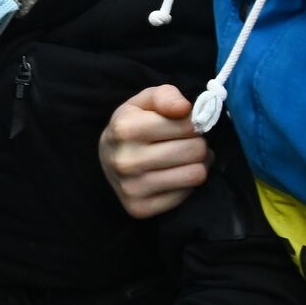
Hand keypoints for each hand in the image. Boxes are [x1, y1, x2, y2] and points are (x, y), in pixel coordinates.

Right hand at [99, 85, 211, 218]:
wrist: (107, 159)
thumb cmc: (133, 124)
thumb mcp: (145, 102)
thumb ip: (166, 96)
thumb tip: (185, 109)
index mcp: (125, 129)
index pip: (189, 125)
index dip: (193, 123)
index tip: (185, 124)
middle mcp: (125, 161)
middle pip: (196, 150)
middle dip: (198, 144)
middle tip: (188, 142)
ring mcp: (131, 188)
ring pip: (195, 174)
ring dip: (198, 164)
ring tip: (185, 158)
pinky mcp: (139, 208)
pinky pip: (186, 195)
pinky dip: (186, 184)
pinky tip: (175, 175)